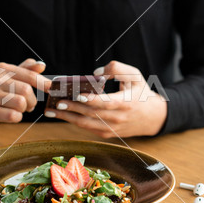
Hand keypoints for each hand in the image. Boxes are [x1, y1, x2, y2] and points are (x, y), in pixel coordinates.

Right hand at [0, 58, 50, 131]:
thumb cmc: (0, 92)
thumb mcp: (12, 78)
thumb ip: (27, 70)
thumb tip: (41, 65)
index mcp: (2, 69)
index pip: (29, 75)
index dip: (43, 83)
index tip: (51, 89)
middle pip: (26, 90)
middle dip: (32, 100)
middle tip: (30, 105)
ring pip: (21, 103)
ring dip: (24, 109)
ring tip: (20, 109)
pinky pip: (13, 115)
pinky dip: (17, 117)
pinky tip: (12, 115)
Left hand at [46, 61, 166, 137]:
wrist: (152, 118)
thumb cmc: (141, 93)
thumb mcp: (135, 76)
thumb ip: (117, 68)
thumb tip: (96, 72)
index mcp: (125, 103)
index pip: (105, 103)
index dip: (91, 100)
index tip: (76, 94)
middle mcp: (117, 118)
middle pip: (91, 114)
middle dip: (72, 109)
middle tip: (56, 102)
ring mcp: (111, 129)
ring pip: (86, 124)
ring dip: (68, 118)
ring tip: (51, 111)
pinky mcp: (107, 134)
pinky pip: (88, 128)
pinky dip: (74, 121)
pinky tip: (62, 114)